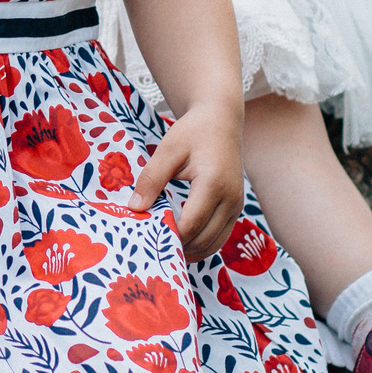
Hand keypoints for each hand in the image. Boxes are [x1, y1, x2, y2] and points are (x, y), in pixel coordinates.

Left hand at [132, 106, 244, 261]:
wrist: (221, 121)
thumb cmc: (193, 132)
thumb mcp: (167, 150)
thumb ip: (151, 179)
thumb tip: (134, 208)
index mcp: (213, 182)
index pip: (191, 224)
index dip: (170, 236)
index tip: (147, 237)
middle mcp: (231, 198)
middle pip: (203, 239)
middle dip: (179, 247)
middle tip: (152, 248)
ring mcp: (237, 205)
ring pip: (214, 244)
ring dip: (191, 251)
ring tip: (166, 249)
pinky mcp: (236, 207)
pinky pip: (220, 236)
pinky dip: (202, 245)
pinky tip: (182, 242)